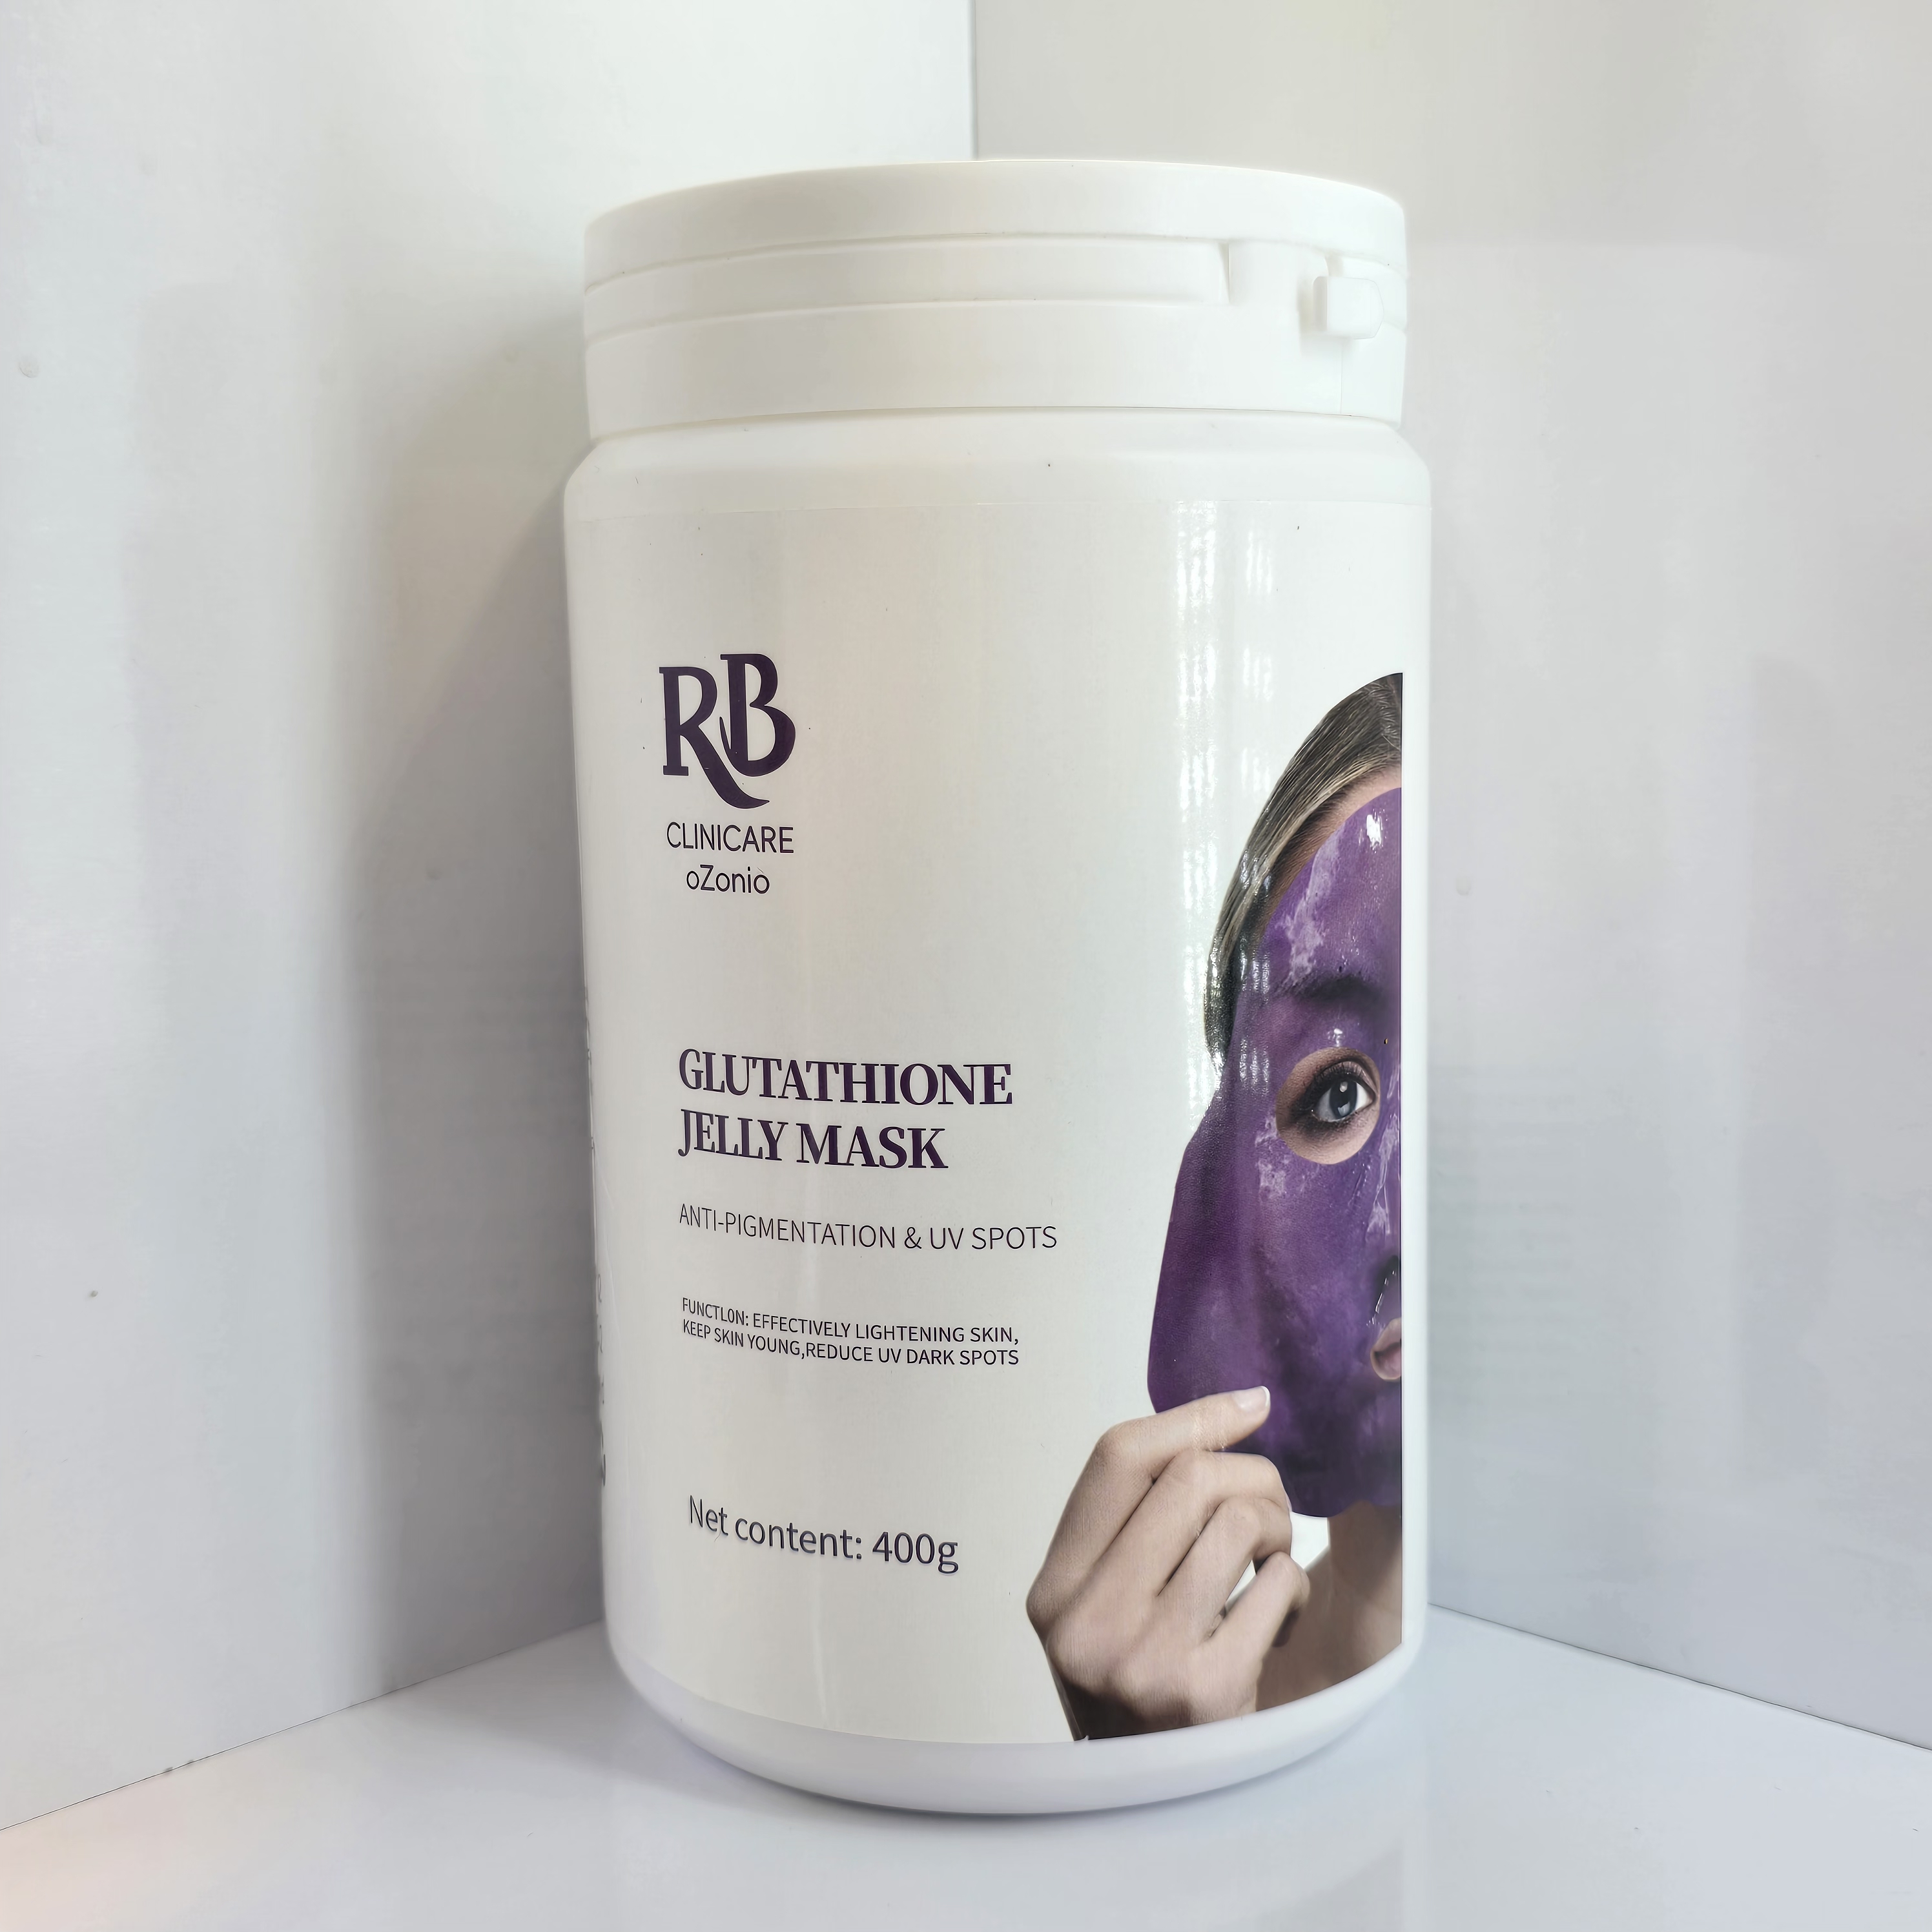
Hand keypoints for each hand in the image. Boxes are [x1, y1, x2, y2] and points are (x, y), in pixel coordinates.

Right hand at [1025, 1388, 1309, 1737]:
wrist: (1158, 1809)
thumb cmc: (1143, 1683)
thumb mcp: (1106, 1602)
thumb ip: (1138, 1520)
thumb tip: (1231, 1411)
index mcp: (1055, 1588)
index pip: (1117, 1457)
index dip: (1192, 1416)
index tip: (1248, 1404)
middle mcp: (1086, 1620)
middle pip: (1188, 1479)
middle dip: (1254, 1476)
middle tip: (1269, 1509)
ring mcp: (1142, 1659)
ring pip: (1237, 1523)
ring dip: (1277, 1531)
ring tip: (1271, 1563)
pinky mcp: (1205, 1692)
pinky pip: (1276, 1587)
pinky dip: (1292, 1587)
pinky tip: (1280, 1615)